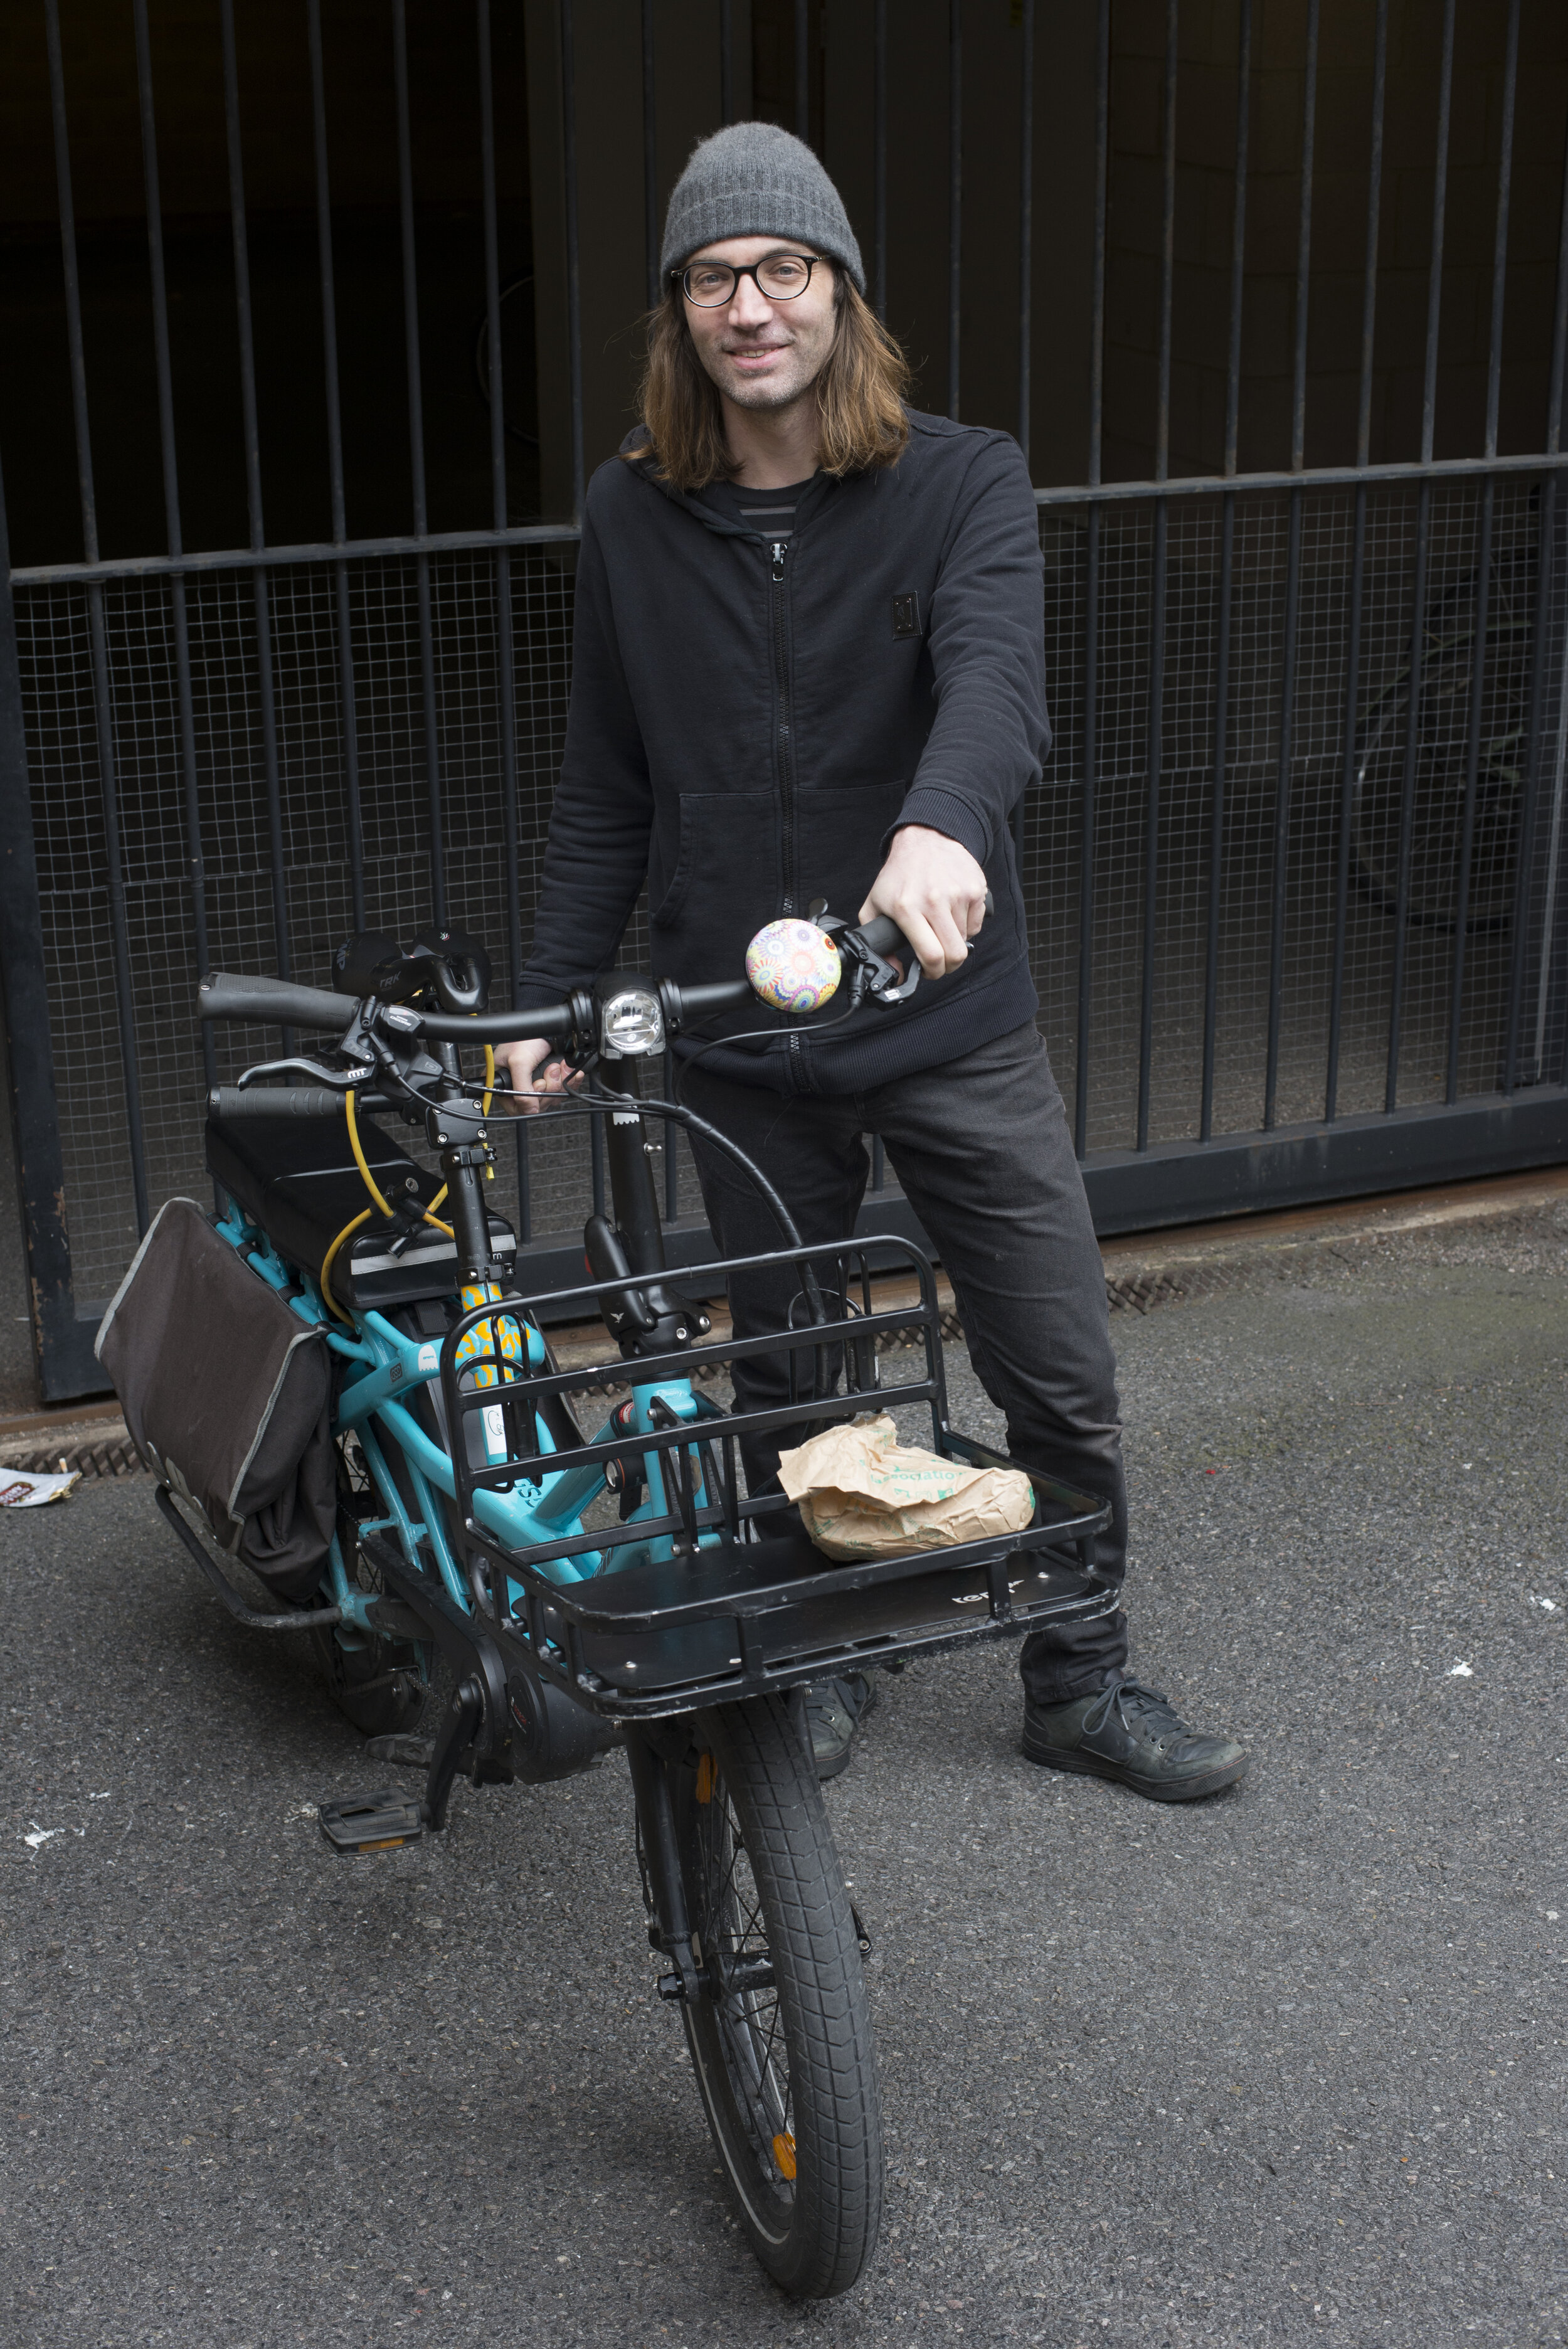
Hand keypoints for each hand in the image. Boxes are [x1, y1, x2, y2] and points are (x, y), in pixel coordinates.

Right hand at [491, 1036, 583, 1116]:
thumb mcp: (519, 1062)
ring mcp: (536, 1084)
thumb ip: (522, 1090)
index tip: (538, 1086)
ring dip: (560, 1082)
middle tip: (550, 1069)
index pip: (515, 1106)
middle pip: (537, 1104)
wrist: (546, 1024)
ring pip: (551, 1097)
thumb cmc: (525, 1036)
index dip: (529, 1101)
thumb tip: (529, 1110)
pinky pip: (563, 1090)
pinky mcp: (551, 1080)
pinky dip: (569, 1080)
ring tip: (558, 1065)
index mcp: (503, 1084)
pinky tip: (568, 1070)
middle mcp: (519, 1086)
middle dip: (549, 1087)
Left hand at [859, 825, 988, 979]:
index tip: (928, 971)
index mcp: (907, 908)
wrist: (926, 839)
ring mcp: (958, 894)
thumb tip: (895, 972)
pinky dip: (967, 926)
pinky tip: (953, 914)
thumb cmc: (899, 875)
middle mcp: (934, 901)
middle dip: (948, 966)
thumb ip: (877, 942)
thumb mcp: (875, 905)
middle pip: (955, 954)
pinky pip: (976, 924)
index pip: (931, 955)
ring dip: (955, 941)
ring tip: (941, 927)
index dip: (932, 972)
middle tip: (940, 961)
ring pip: (966, 941)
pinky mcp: (975, 889)